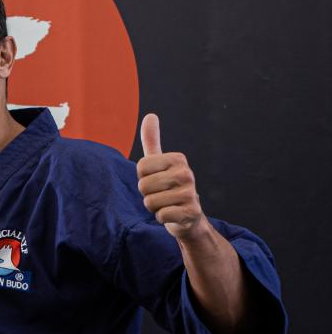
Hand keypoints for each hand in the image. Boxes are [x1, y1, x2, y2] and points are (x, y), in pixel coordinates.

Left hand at [136, 114, 204, 241]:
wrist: (188, 216)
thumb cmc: (168, 187)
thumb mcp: (159, 163)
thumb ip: (152, 141)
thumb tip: (150, 115)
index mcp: (178, 159)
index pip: (141, 167)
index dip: (143, 178)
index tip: (156, 180)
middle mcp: (186, 173)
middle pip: (143, 186)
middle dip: (147, 195)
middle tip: (161, 195)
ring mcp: (190, 193)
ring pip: (150, 202)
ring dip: (154, 207)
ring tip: (167, 204)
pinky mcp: (191, 212)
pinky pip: (161, 215)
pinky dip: (162, 218)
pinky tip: (173, 214)